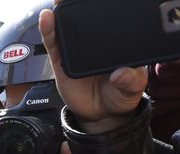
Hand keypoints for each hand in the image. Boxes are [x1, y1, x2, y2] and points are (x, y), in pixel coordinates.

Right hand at [38, 5, 146, 132]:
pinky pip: (53, 43)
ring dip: (62, 9)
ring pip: (67, 26)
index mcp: (115, 43)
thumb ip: (131, 81)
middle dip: (80, 3)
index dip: (107, 6)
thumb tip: (122, 73)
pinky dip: (48, 30)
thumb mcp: (133, 89)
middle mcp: (93, 42)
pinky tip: (46, 17)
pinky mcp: (60, 61)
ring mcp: (75, 50)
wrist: (99, 116)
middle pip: (85, 18)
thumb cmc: (119, 97)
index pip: (110, 19)